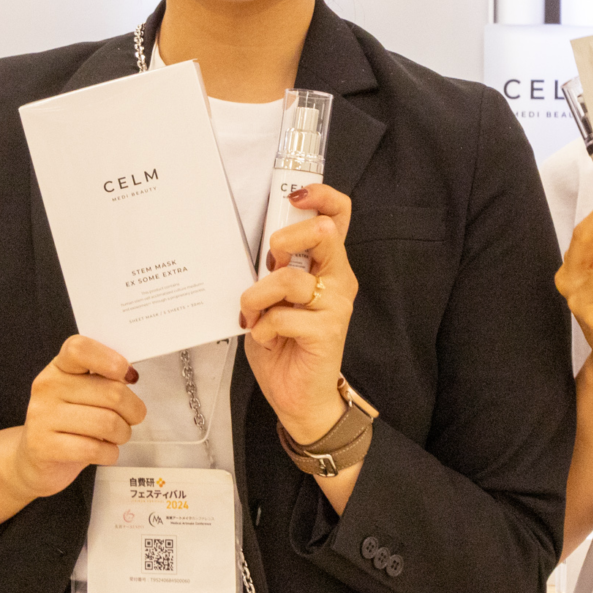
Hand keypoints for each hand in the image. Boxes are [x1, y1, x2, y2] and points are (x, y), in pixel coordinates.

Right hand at [0, 335, 146, 501]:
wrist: (36, 458)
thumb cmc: (69, 423)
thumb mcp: (82, 393)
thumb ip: (104, 380)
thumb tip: (130, 375)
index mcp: (59, 367)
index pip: (80, 349)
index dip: (110, 360)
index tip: (127, 375)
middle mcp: (47, 387)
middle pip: (111, 392)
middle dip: (133, 410)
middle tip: (131, 417)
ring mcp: (42, 416)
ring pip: (107, 423)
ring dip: (122, 434)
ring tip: (116, 436)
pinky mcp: (43, 446)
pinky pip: (94, 449)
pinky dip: (110, 453)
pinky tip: (104, 451)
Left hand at [241, 183, 355, 443]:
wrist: (298, 396)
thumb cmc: (284, 344)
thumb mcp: (273, 297)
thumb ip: (274, 269)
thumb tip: (262, 246)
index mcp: (328, 265)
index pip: (337, 216)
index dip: (320, 196)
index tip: (296, 195)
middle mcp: (339, 279)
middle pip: (322, 232)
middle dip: (284, 240)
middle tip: (268, 265)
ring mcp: (337, 304)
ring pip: (289, 278)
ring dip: (257, 298)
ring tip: (253, 316)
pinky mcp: (328, 330)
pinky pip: (283, 315)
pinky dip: (263, 327)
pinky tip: (267, 338)